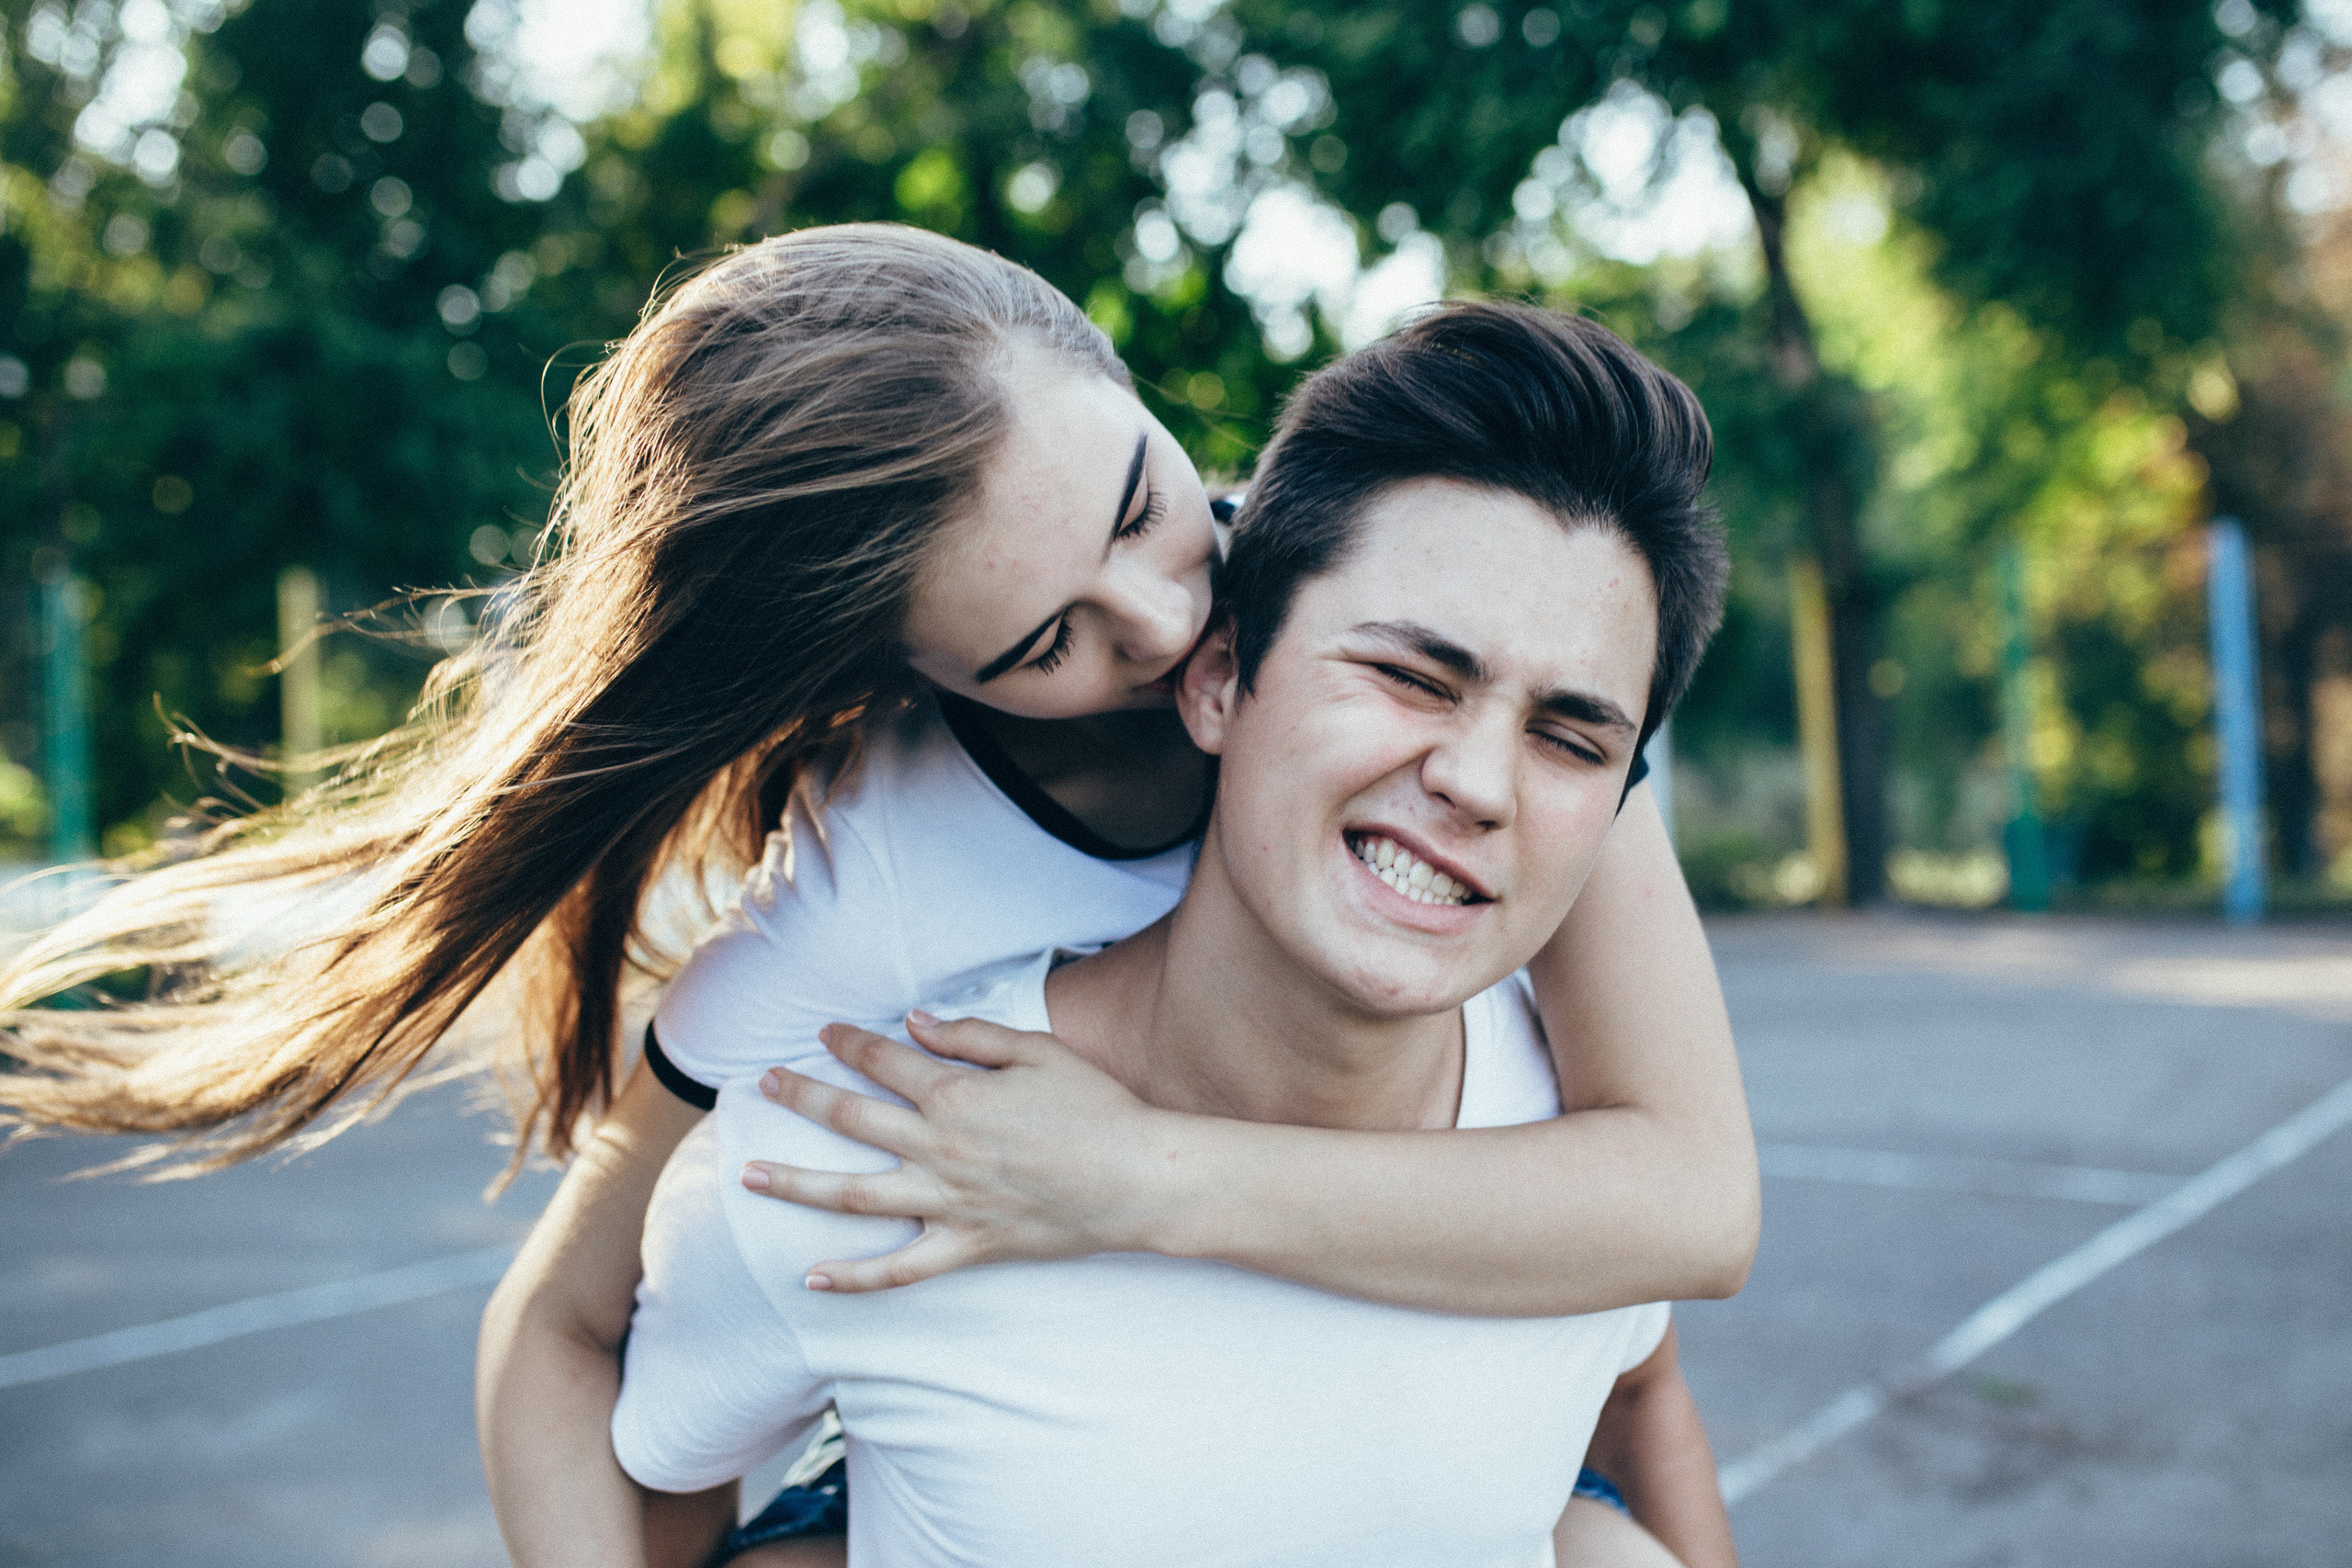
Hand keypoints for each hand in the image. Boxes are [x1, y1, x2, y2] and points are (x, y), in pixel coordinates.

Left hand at [741, 1012, 1175, 1292]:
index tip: (824, 1032)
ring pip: (853, 1197)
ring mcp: (948, 1204)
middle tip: (763, 1083)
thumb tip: (913, 1021)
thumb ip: (971, 1035)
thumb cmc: (1096, 1108)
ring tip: (750, 1177)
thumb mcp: (1038, 1051)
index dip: (848, 1043)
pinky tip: (810, 1279)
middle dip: (801, 1096)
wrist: (1139, 1179)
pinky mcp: (966, 1247)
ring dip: (796, 1185)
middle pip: (850, 1120)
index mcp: (956, 1096)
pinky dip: (853, 1278)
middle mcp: (939, 1150)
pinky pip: (899, 1270)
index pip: (884, 1062)